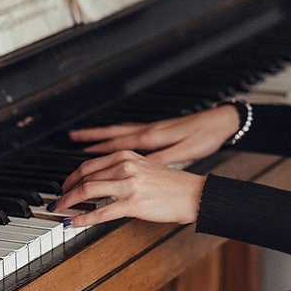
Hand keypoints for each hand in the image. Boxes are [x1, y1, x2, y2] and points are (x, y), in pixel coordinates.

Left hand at [52, 150, 206, 226]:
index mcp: (126, 156)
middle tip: (56, 201)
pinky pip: (100, 211)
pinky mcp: (133, 204)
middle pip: (84, 175)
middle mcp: (125, 166)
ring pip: (87, 190)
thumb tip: (98, 183)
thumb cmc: (171, 185)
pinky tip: (72, 223)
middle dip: (65, 189)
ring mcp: (128, 184)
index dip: (71, 177)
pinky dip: (82, 218)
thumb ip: (121, 171)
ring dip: (68, 202)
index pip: (89, 165)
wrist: (192, 194)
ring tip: (59, 210)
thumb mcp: (144, 167)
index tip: (63, 187)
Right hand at [67, 105, 240, 165]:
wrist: (220, 122)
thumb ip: (160, 160)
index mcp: (150, 138)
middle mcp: (146, 131)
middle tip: (71, 147)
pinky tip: (111, 140)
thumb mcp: (184, 152)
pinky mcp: (156, 130)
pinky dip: (113, 135)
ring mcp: (149, 129)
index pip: (114, 145)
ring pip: (115, 132)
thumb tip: (139, 168)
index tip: (77, 163)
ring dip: (97, 136)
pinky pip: (126, 132)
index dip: (94, 156)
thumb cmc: (204, 137)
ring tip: (79, 139)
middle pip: (109, 137)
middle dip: (88, 143)